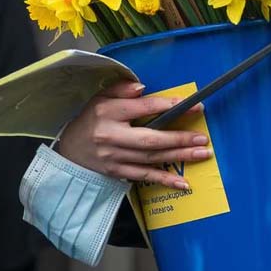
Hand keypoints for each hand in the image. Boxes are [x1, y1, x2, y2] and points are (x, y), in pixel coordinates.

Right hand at [57, 80, 211, 188]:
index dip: (167, 106)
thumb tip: (142, 87)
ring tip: (201, 153)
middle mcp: (112, 136)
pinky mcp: (117, 172)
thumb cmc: (91, 119)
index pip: (142, 108)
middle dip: (179, 138)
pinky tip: (183, 183)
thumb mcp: (100, 98)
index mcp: (108, 113)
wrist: (68, 151)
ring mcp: (115, 158)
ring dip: (178, 157)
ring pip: (151, 158)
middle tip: (202, 138)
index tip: (190, 104)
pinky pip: (144, 177)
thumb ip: (121, 89)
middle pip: (150, 139)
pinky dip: (164, 180)